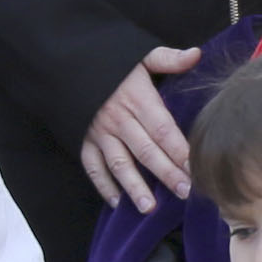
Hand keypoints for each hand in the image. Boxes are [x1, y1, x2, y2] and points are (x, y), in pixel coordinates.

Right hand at [78, 49, 198, 207]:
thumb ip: (168, 58)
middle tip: (184, 192)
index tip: (196, 168)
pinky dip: (103, 186)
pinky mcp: (83, 140)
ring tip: (149, 207)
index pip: (162, 129)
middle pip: (146, 151)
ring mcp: (99, 133)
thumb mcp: (139, 54)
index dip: (179, 150)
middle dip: (166, 173)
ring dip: (134, 186)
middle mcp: (119, 119)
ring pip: (119, 164)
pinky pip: (92, 167)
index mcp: (137, 99)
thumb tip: (196, 54)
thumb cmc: (110, 61)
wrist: (65, 61)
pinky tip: (117, 202)